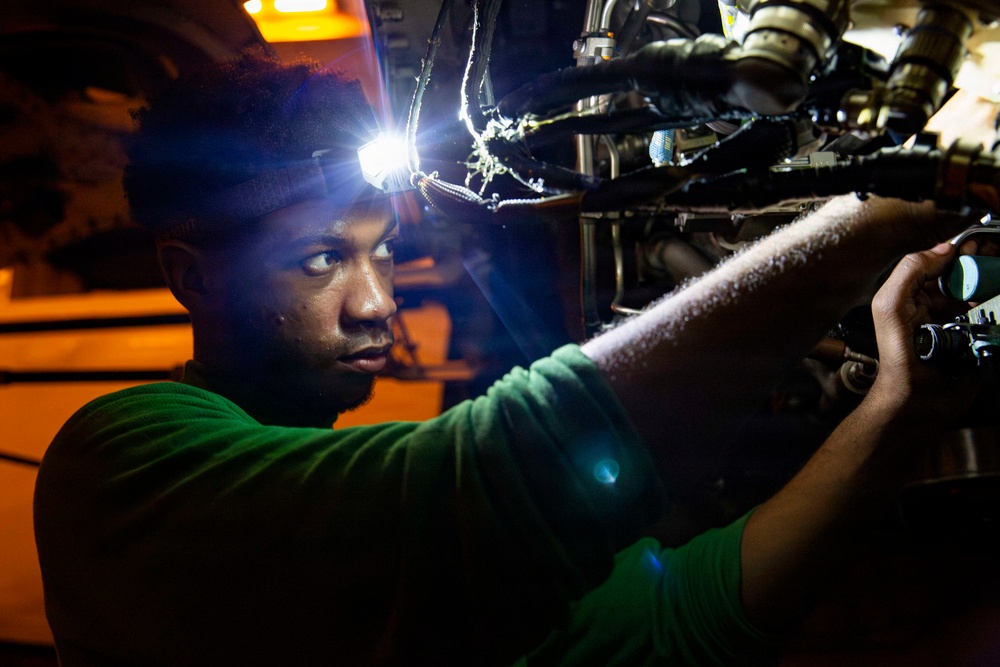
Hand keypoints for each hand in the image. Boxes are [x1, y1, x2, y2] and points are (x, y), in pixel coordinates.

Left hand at [867, 243, 981, 428]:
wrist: (916, 400)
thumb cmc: (897, 356)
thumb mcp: (891, 305)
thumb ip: (910, 271)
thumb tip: (943, 250)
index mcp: (913, 295)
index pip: (940, 264)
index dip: (960, 251)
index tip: (979, 244)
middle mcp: (936, 307)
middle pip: (965, 276)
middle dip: (981, 265)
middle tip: (994, 256)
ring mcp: (957, 323)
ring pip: (981, 294)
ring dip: (989, 284)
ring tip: (996, 276)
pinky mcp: (975, 341)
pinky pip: (991, 318)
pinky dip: (995, 309)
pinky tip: (996, 300)